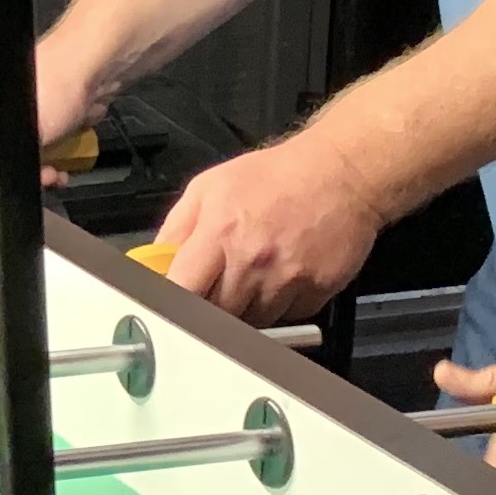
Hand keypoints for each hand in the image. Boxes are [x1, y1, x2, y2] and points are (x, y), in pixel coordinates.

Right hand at [0, 44, 105, 173]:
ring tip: (49, 174)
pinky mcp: (38, 131)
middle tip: (20, 179)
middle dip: (1, 180)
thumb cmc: (50, 82)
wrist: (91, 73)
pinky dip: (49, 169)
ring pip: (11, 167)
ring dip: (33, 176)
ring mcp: (12, 126)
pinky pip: (35, 161)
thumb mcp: (10, 136)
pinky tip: (61, 169)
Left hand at [148, 134, 381, 323]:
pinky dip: (279, 305)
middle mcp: (252, 260)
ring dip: (245, 308)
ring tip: (255, 272)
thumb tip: (153, 266)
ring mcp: (286, 280)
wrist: (342, 172)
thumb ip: (175, 229)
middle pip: (214, 315)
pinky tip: (283, 275)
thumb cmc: (276, 177)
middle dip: (209, 306)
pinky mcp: (316, 293)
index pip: (180, 290)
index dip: (172, 303)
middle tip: (218, 283)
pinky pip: (285, 318)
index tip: (171, 305)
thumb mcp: (209, 187)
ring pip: (250, 323)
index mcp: (219, 232)